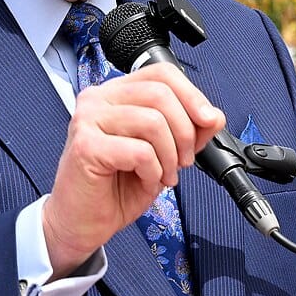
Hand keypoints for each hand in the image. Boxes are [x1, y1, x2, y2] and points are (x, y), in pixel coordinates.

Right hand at [41, 63, 224, 276]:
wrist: (81, 222)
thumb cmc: (115, 187)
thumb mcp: (164, 154)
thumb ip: (188, 131)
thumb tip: (214, 116)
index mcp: (116, 94)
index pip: (161, 73)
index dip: (192, 95)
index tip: (208, 120)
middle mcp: (98, 99)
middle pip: (160, 94)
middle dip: (185, 132)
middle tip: (183, 161)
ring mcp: (88, 120)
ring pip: (153, 122)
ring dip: (170, 156)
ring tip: (164, 174)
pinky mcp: (85, 146)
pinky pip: (140, 151)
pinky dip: (153, 171)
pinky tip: (145, 180)